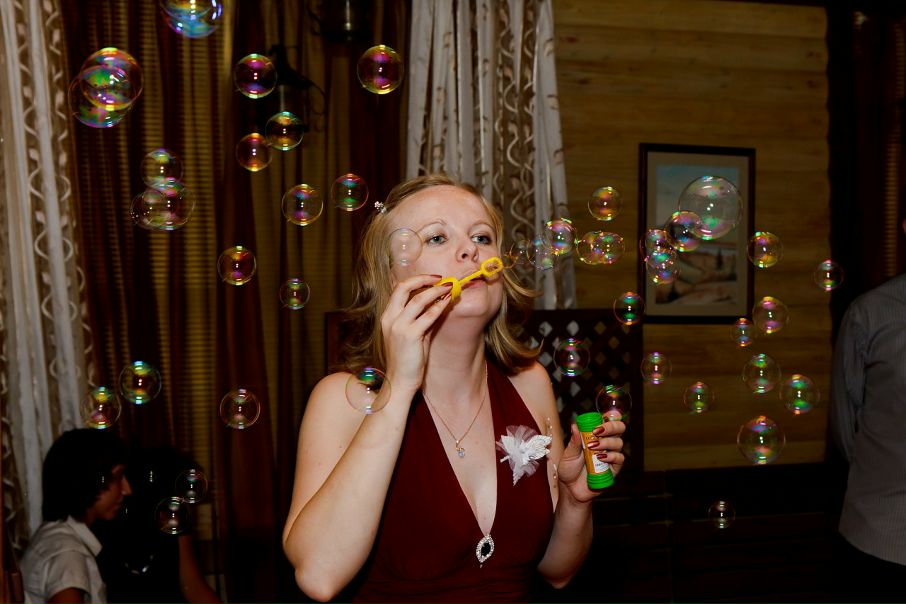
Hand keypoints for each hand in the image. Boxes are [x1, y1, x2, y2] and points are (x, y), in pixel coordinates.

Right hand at [380, 274, 452, 391]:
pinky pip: (428, 316)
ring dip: (435, 291)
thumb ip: (421, 318)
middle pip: (404, 288)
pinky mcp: (410, 336)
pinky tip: (448, 302)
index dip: (416, 280)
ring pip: (418, 300)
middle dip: (423, 279)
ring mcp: (399, 327)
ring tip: (448, 287)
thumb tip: (438, 303)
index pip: (399, 289)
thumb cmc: (407, 359)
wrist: (400, 381)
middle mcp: (390, 318)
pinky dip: (439, 306)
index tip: (432, 279)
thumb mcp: (412, 334)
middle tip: (441, 278)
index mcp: (387, 316)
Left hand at [556, 420, 624, 503]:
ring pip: (618, 443)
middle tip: (597, 430)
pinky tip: (600, 457)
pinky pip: (619, 459)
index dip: (609, 417)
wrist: (570, 489)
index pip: (607, 422)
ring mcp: (610, 456)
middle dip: (611, 427)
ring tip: (592, 447)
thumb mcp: (568, 454)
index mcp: (595, 436)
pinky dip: (611, 456)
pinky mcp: (613, 469)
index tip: (601, 417)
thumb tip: (574, 425)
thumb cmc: (569, 469)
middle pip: (618, 429)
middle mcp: (605, 444)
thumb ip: (574, 441)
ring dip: (606, 442)